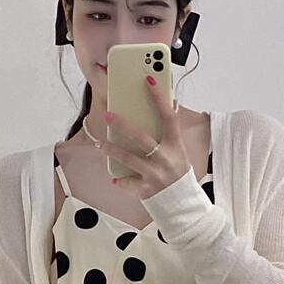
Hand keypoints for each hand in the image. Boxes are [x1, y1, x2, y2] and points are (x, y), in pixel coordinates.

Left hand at [100, 76, 191, 201]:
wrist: (183, 204)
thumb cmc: (179, 173)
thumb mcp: (179, 151)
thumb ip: (171, 131)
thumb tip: (171, 104)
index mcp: (175, 145)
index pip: (168, 116)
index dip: (159, 97)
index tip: (148, 78)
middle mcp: (165, 158)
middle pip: (141, 136)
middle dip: (123, 124)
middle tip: (108, 114)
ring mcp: (155, 174)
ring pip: (128, 159)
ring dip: (112, 150)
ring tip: (100, 144)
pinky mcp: (146, 189)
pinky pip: (127, 183)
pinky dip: (120, 181)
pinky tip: (114, 179)